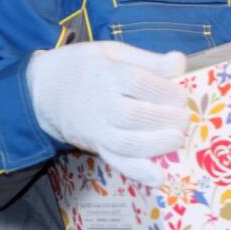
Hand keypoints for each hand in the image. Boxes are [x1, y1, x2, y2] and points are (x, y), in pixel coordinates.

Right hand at [27, 42, 189, 184]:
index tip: (181, 95)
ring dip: (157, 144)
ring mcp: (98, 128)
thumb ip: (148, 59)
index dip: (165, 90)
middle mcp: (101, 103)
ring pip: (128, 142)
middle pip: (135, 115)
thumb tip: (180, 62)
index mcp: (107, 74)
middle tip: (184, 118)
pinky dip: (138, 172)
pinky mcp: (97, 146)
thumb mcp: (113, 52)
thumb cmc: (86, 67)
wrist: (46, 90)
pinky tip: (158, 177)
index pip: (139, 83)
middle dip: (166, 118)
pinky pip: (117, 162)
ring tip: (177, 138)